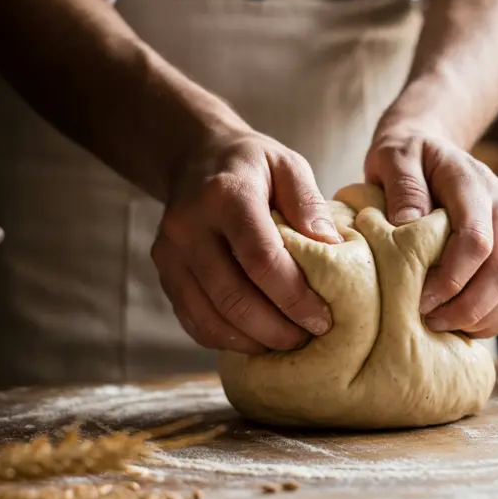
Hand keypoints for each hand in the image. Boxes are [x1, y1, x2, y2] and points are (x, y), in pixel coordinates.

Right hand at [152, 124, 340, 354]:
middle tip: (308, 337)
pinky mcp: (165, 274)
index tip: (323, 318)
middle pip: (233, 297)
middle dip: (276, 329)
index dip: (294, 297)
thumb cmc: (251, 164)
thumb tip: (332, 249)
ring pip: (210, 318)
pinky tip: (258, 337)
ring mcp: (170, 253)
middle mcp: (189, 226)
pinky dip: (229, 340)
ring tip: (287, 341)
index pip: (261, 259)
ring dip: (253, 341)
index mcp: (225, 195)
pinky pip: (194, 322)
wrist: (195, 157)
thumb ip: (309, 204)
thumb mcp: (287, 164)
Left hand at [364, 124, 497, 337]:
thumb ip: (402, 186)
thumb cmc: (406, 157)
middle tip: (430, 321)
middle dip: (468, 306)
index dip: (452, 278)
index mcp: (473, 181)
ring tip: (443, 325)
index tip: (420, 300)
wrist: (428, 149)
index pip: (477, 239)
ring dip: (484, 317)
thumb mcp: (392, 157)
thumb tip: (407, 224)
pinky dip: (495, 318)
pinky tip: (461, 323)